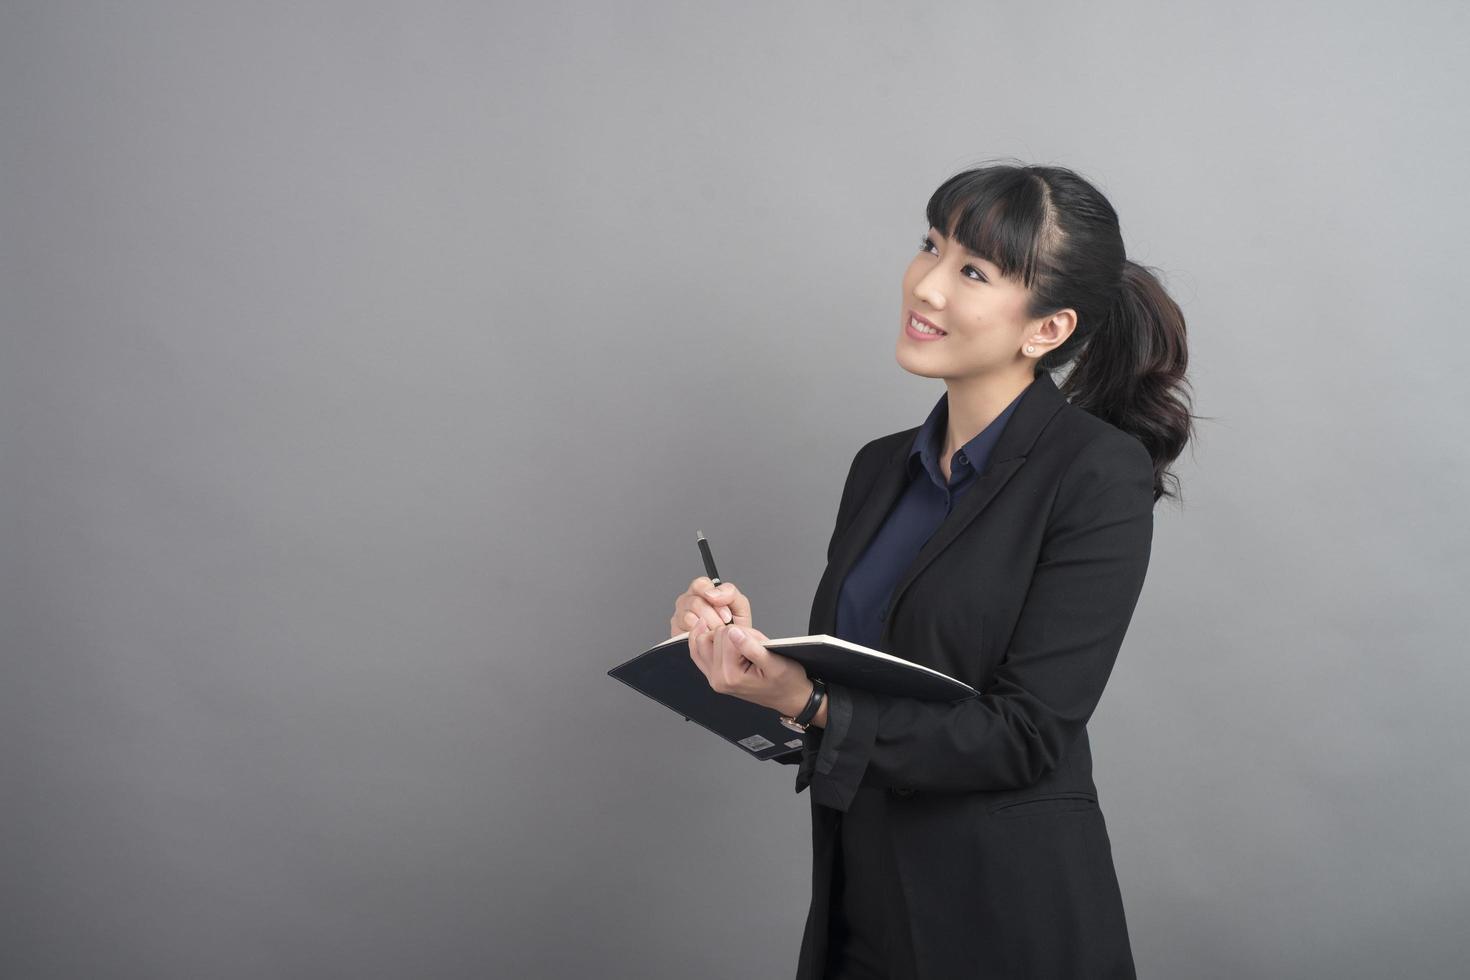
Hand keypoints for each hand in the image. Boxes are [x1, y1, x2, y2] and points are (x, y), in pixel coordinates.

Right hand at [669, 576, 751, 637]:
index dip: (714, 599)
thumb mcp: (739, 606)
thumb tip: (711, 593)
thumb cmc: (734, 626)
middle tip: (723, 627)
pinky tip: (708, 639)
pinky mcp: (676, 631)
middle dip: (714, 618)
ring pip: (689, 618)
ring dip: (707, 629)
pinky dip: (701, 637)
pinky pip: (685, 632)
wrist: (732, 648)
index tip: (726, 615)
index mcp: (702, 591)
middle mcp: (687, 600)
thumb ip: (730, 592)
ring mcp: (679, 616)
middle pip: (695, 603)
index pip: (700, 584)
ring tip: (716, 634)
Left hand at [687, 618, 813, 716]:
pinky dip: (700, 640)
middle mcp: (717, 678)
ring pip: (701, 641)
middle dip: (733, 632)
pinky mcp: (713, 674)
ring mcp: (713, 677)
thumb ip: (752, 647)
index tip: (758, 641)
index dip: (746, 631)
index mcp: (731, 676)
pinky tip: (705, 630)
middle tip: (753, 643)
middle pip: (714, 635)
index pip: (727, 634)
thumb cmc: (786, 682)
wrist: (788, 697)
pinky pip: (697, 653)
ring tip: (739, 641)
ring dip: (719, 635)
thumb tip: (733, 632)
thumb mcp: (775, 663)